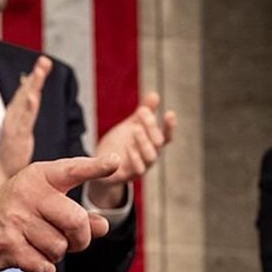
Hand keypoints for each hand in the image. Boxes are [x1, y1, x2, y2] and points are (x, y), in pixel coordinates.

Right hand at [0, 56, 52, 188]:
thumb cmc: (12, 151)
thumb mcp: (20, 129)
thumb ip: (25, 112)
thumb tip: (31, 96)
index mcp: (16, 114)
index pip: (26, 91)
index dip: (35, 77)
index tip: (45, 62)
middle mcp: (14, 117)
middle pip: (25, 92)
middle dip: (35, 76)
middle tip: (44, 61)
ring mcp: (14, 126)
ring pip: (24, 103)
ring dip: (32, 86)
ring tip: (40, 72)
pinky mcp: (16, 137)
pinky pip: (24, 120)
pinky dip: (28, 107)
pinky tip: (33, 96)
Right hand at [0, 154, 119, 271]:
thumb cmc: (8, 214)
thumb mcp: (39, 204)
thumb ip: (74, 213)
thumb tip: (103, 226)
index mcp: (37, 177)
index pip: (72, 169)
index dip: (96, 167)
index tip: (116, 161)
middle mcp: (27, 194)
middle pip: (77, 222)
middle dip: (81, 240)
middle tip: (73, 242)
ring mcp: (16, 220)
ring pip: (61, 248)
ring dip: (55, 254)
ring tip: (36, 244)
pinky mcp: (9, 246)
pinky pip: (46, 267)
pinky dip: (43, 269)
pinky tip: (28, 259)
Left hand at [87, 92, 176, 207]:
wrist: (102, 168)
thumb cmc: (121, 145)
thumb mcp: (131, 126)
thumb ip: (143, 113)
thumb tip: (154, 94)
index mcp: (151, 145)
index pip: (165, 137)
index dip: (169, 126)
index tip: (170, 113)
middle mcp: (148, 158)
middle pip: (157, 145)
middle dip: (152, 129)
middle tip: (142, 113)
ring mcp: (137, 168)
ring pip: (148, 160)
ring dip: (143, 143)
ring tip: (135, 129)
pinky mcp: (124, 176)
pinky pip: (132, 172)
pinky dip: (132, 160)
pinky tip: (126, 148)